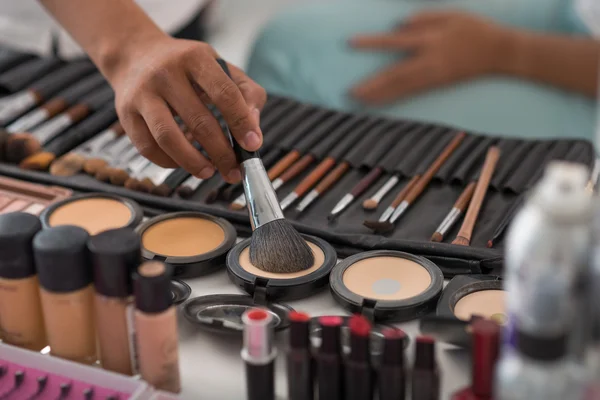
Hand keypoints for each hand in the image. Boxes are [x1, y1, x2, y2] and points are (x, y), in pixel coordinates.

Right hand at [105, 34, 265, 182]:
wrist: (135, 55)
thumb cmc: (186, 67)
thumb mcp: (220, 67)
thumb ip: (246, 94)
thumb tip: (253, 129)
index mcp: (196, 58)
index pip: (224, 93)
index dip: (241, 122)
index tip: (253, 145)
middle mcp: (166, 73)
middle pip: (199, 121)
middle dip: (222, 153)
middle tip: (234, 170)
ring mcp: (143, 94)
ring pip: (169, 138)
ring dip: (193, 162)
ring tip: (209, 172)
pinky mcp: (126, 114)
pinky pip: (148, 148)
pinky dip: (169, 162)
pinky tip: (184, 163)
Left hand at [349, 11, 512, 104]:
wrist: (500, 52)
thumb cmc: (475, 28)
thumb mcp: (452, 14)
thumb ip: (425, 16)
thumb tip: (400, 23)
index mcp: (431, 38)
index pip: (395, 41)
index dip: (372, 43)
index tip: (350, 42)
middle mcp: (430, 60)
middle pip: (395, 73)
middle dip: (371, 84)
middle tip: (349, 92)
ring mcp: (434, 75)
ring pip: (402, 87)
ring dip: (379, 95)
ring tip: (359, 101)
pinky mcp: (438, 84)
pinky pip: (411, 92)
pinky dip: (394, 97)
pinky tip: (381, 102)